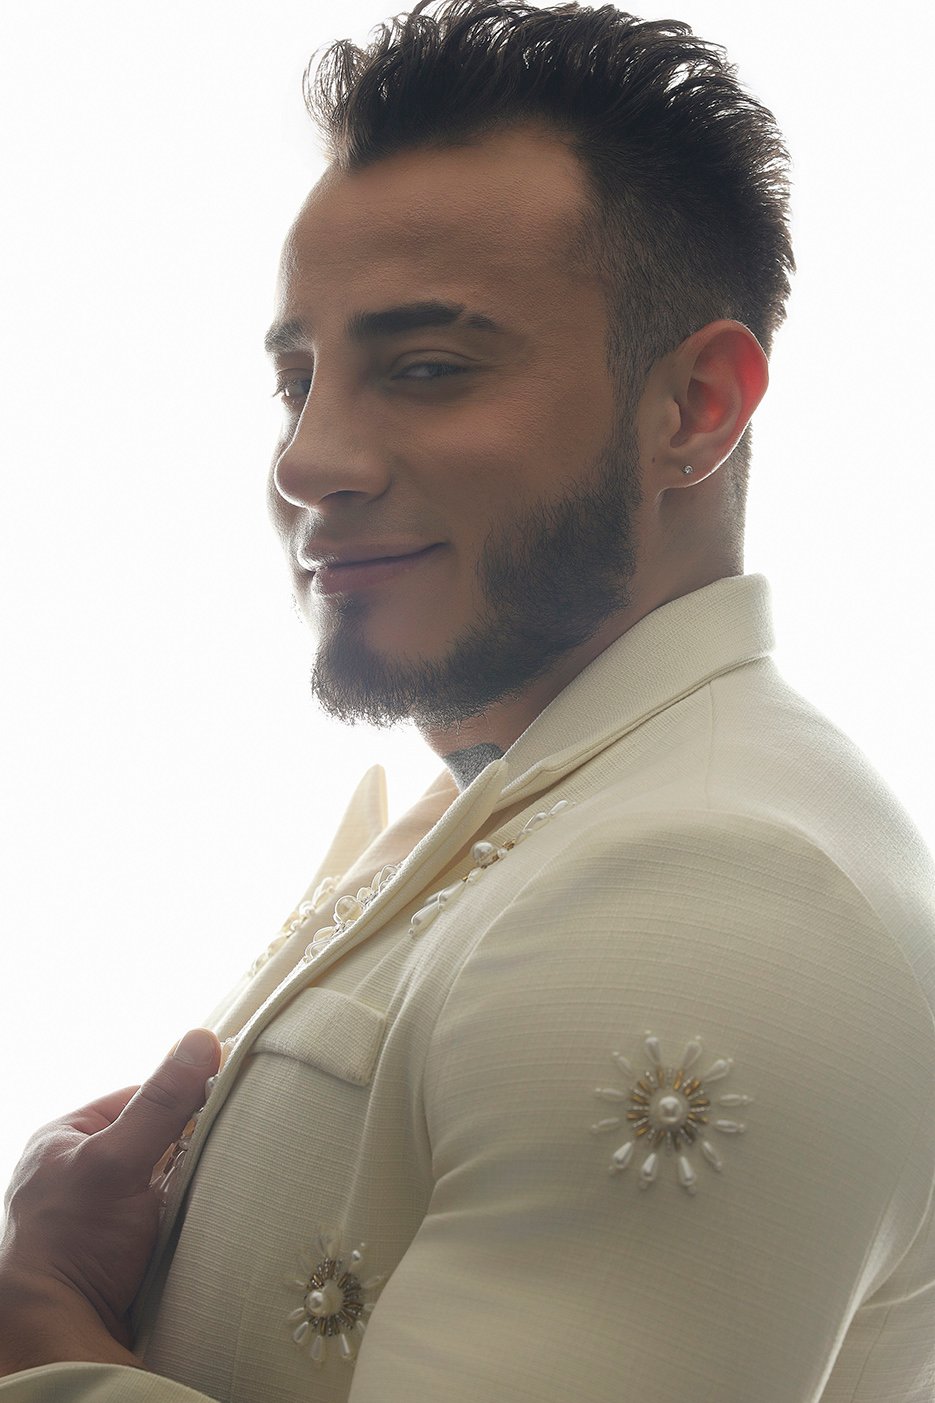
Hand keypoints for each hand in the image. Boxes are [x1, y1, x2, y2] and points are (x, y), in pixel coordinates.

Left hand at [0, 1028, 220, 1370]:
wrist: (62, 1334)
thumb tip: (201, 1039)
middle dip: (190, 1145)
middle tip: (223, 1150)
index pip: (140, 1097)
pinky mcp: (124, 1244)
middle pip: (157, 1137)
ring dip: (194, 1180)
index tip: (220, 1105)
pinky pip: (169, 1211)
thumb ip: (160, 1103)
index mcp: (67, 1138)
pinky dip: (191, 1211)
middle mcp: (81, 1169)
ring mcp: (103, 1210)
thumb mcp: (117, 1162)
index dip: (181, 1099)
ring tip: (219, 1182)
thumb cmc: (72, 1243)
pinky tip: (209, 1213)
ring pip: (167, 1175)